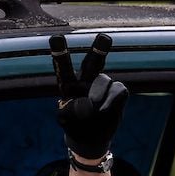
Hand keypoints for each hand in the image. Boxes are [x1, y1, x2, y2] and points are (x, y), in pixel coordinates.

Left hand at [50, 33, 127, 158]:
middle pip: (92, 62)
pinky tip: (106, 112)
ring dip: (99, 95)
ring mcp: (103, 86)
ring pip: (104, 80)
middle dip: (98, 49)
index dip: (60, 53)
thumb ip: (70, 112)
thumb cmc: (74, 126)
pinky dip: (112, 103)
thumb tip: (90, 104)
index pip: (63, 67)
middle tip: (104, 38)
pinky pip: (119, 90)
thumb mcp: (65, 120)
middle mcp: (86, 81)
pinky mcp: (118, 93)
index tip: (56, 37)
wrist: (91, 138)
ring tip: (95, 111)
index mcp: (69, 84)